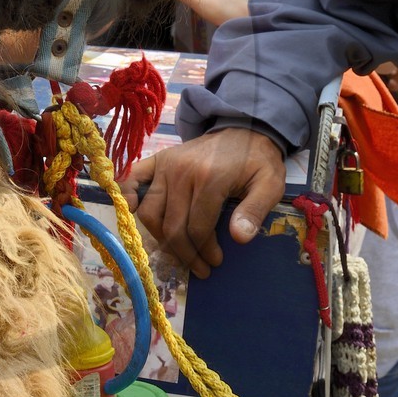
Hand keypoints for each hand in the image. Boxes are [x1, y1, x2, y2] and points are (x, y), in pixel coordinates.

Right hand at [122, 127, 284, 275]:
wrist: (243, 129)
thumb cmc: (257, 161)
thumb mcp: (270, 184)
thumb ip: (255, 211)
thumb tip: (239, 238)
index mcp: (210, 178)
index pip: (197, 228)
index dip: (204, 252)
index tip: (214, 262)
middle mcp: (181, 172)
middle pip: (172, 227)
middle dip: (185, 254)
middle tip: (200, 268)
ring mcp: (165, 165)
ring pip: (150, 214)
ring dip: (161, 238)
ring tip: (179, 251)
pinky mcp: (156, 160)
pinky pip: (132, 182)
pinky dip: (127, 199)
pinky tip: (132, 213)